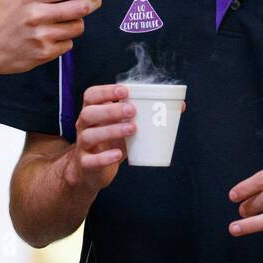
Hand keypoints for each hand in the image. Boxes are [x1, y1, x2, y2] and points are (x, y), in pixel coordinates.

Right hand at [0, 0, 112, 77]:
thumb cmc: (2, 16)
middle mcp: (37, 15)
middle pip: (80, 7)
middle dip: (93, 2)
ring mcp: (42, 35)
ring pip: (78, 26)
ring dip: (76, 22)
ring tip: (61, 20)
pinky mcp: (45, 53)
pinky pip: (69, 44)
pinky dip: (64, 39)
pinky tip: (50, 36)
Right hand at [61, 84, 189, 194]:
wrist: (91, 172)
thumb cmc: (111, 143)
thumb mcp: (125, 127)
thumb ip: (146, 116)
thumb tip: (180, 106)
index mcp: (92, 112)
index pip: (91, 95)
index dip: (106, 91)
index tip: (125, 91)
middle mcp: (83, 127)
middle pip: (89, 113)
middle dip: (111, 110)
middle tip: (133, 110)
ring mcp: (82, 146)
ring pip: (89, 135)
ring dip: (111, 130)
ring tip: (133, 129)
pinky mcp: (85, 165)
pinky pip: (91, 161)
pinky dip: (105, 157)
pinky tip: (118, 154)